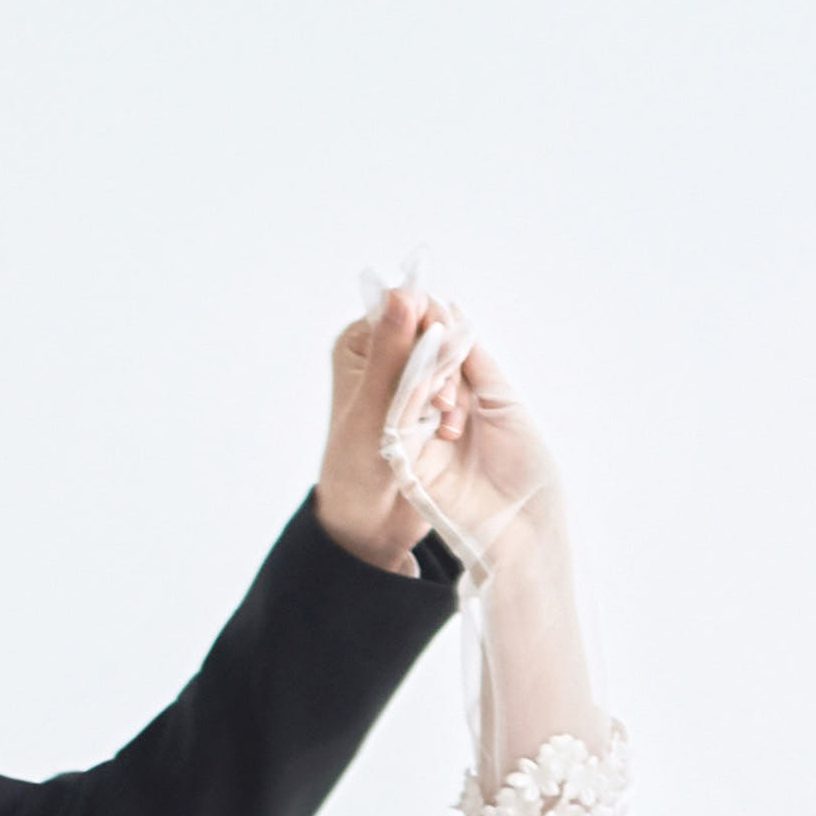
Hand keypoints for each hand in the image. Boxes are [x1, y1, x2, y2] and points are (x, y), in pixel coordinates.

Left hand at [315, 288, 451, 575]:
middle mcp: (383, 354)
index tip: (437, 361)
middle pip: (431, 328)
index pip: (405, 306)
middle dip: (444, 360)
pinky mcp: (429, 405)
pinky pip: (457, 387)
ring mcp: (408, 379)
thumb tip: (403, 292)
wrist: (368, 522)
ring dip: (454, 385)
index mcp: (360, 344)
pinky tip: (450, 432)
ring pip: (449, 358)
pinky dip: (459, 405)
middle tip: (439, 403)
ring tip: (445, 423)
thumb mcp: (374, 407)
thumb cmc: (357, 468)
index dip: (429, 324)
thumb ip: (391, 351)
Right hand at [370, 313, 556, 588]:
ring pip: (406, 388)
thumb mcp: (504, 401)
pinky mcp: (408, 465)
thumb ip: (475, 360)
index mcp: (464, 402)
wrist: (526, 526)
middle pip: (418, 365)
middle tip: (430, 319)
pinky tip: (422, 370)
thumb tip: (452, 312)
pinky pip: (399, 421)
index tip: (429, 301)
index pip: (438, 353)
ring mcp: (421, 441)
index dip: (434, 326)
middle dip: (425, 339)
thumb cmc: (528, 470)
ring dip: (421, 363)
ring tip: (432, 341)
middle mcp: (438, 418)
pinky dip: (409, 391)